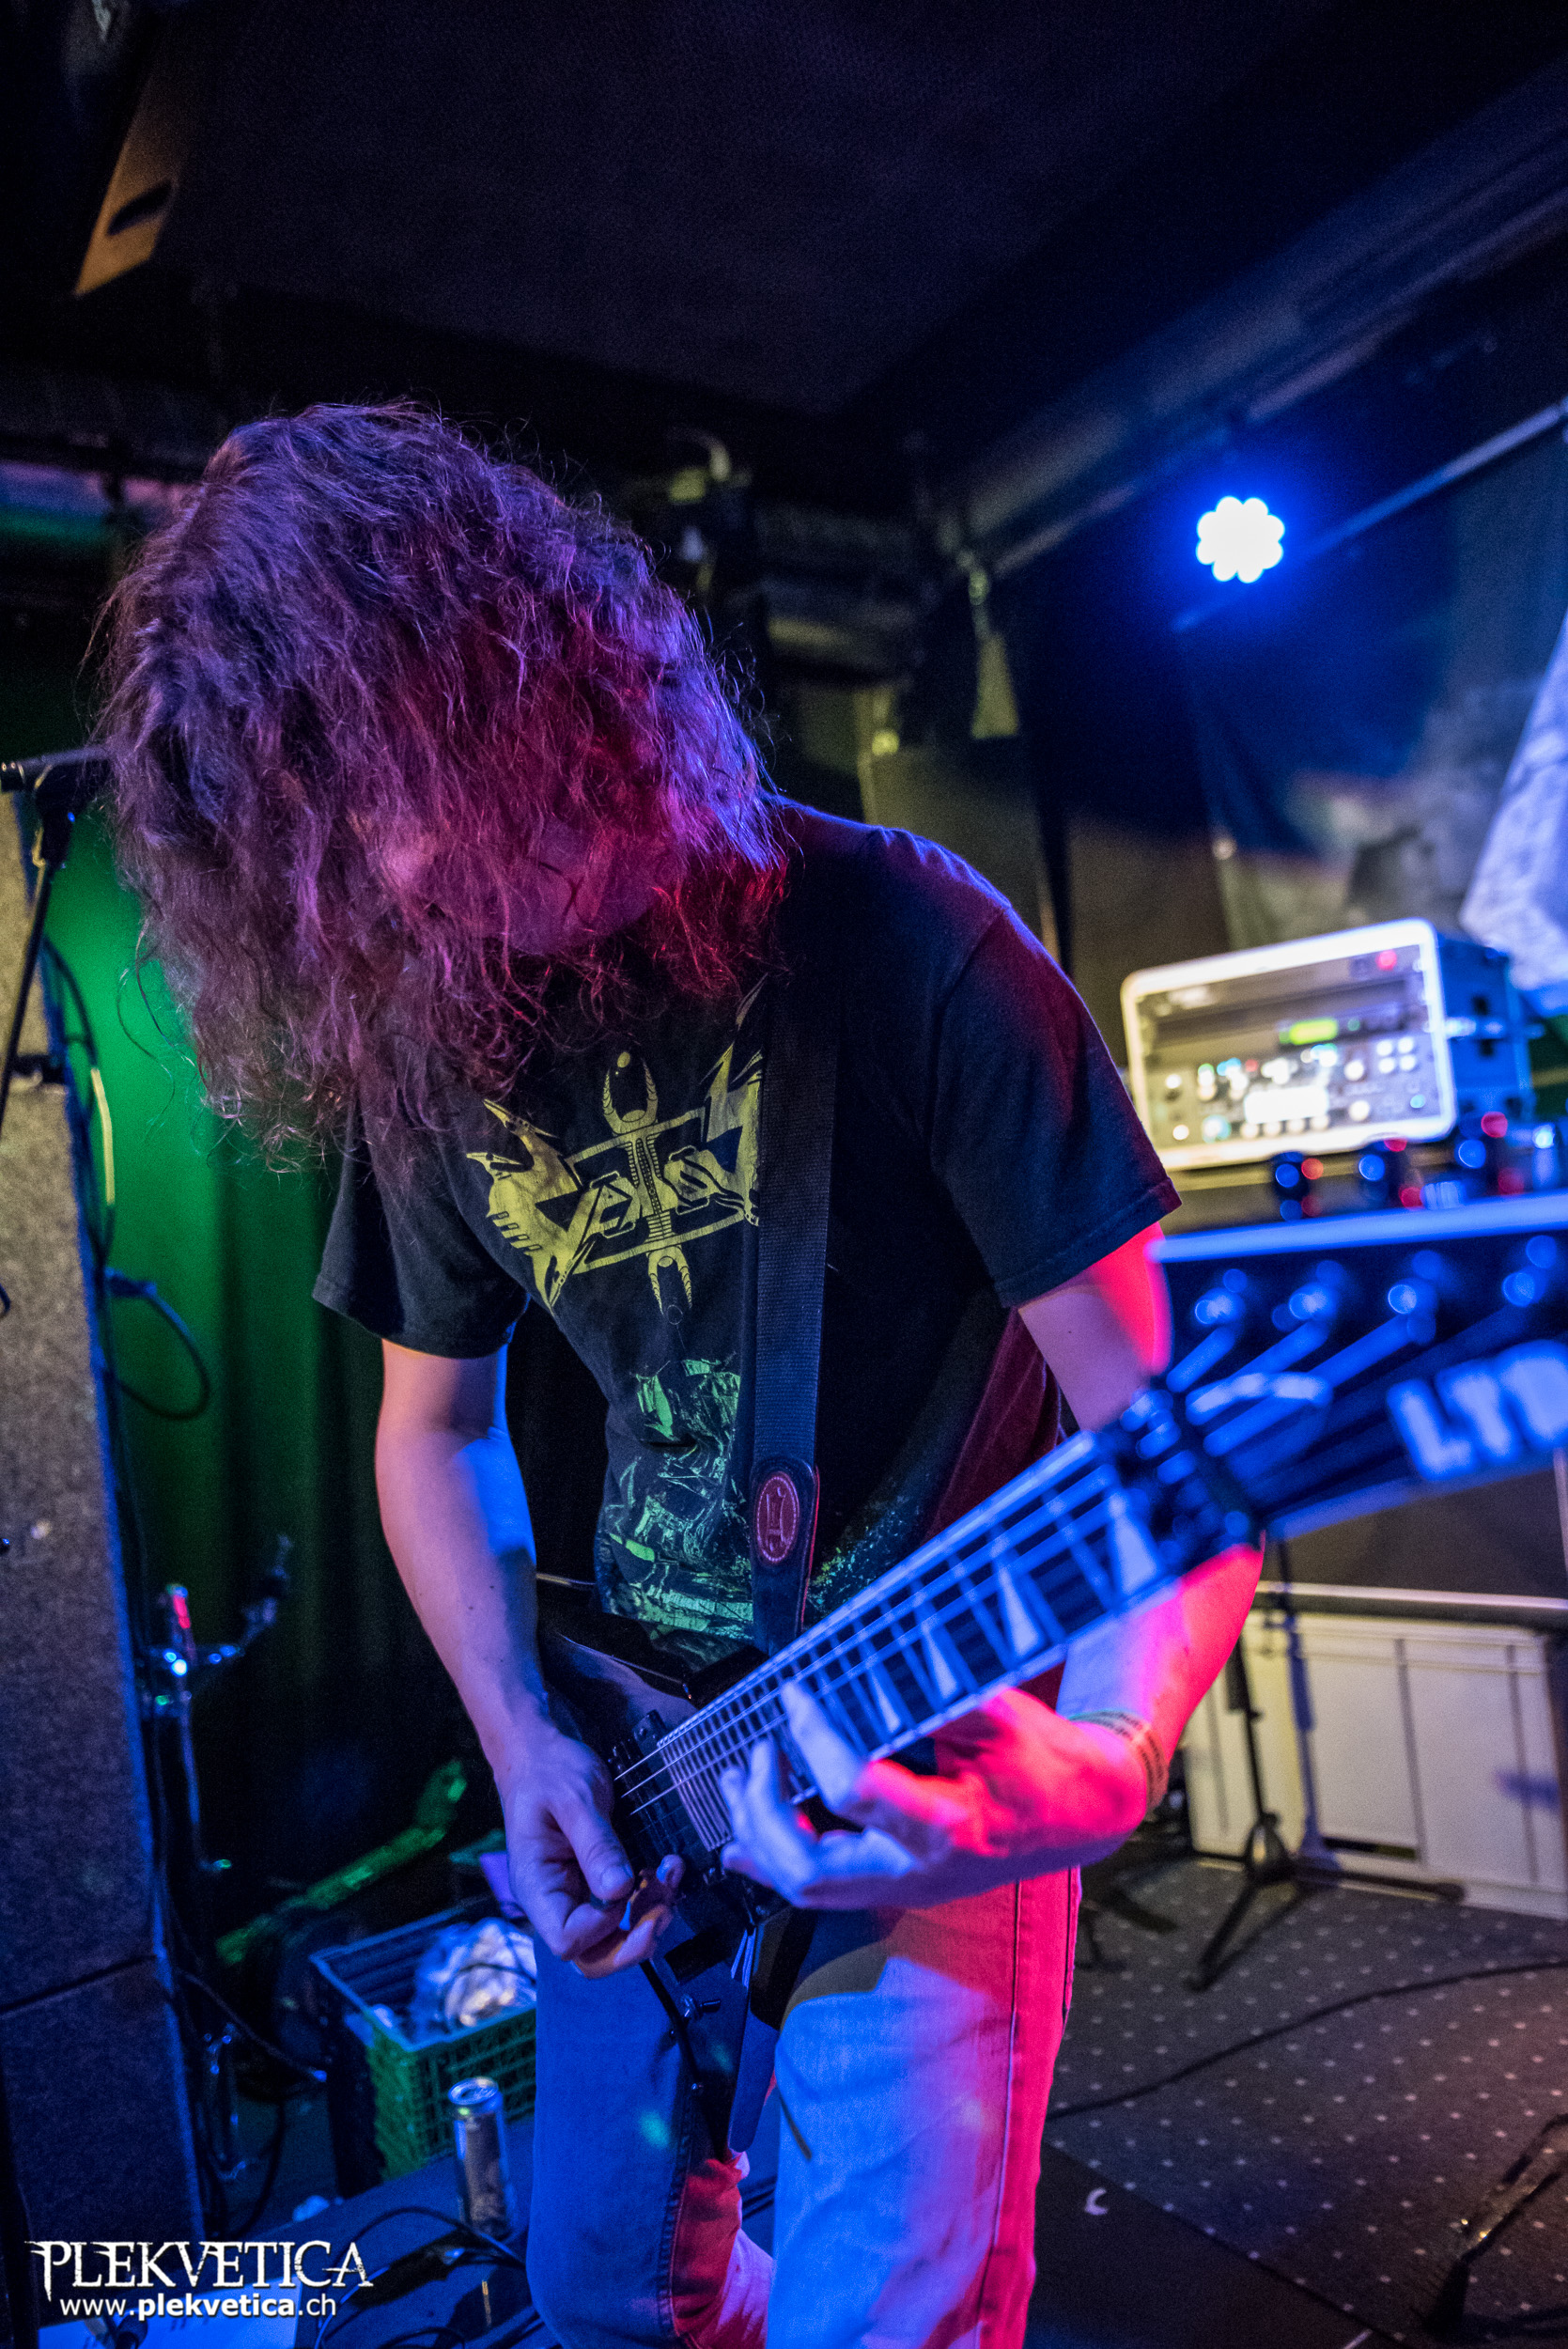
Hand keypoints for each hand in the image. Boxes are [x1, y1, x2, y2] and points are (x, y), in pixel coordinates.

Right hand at [500, 1718, 683, 1975]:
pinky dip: (648, 1897)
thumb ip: (596, 1846)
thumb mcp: (576, 1800)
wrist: (540, 1751)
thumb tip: (619, 1892)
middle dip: (635, 1940)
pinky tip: (664, 1869)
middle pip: (592, 1955)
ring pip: (613, 1936)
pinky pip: (622, 1908)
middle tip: (666, 1905)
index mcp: (538, 1886)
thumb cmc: (550, 1771)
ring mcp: (574, 1894)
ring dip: (648, 1916)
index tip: (629, 1889)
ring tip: (671, 1876)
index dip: (605, 1928)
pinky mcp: (593, 1882)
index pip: (568, 1941)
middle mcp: (554, 1900)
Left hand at [720, 1684, 1147, 1909]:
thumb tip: (866, 1658)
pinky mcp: (897, 1885)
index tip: (794, 1694)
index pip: (855, 1791)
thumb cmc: (1043, 1760)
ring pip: (806, 1886)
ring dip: (759, 1834)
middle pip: (811, 1866)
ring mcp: (905, 1886)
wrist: (1080, 1815)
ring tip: (738, 1778)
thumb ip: (936, 1697)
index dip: (814, 1740)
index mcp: (948, 1824)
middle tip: (756, 1750)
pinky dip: (772, 1862)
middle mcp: (919, 1869)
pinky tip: (739, 1839)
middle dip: (764, 1809)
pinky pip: (820, 1889)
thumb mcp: (1003, 1716)